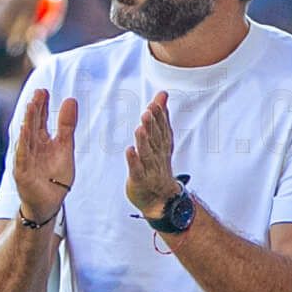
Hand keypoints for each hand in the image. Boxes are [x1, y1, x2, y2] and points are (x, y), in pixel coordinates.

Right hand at [13, 88, 76, 222]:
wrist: (49, 203)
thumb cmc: (55, 177)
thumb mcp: (65, 148)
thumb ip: (67, 126)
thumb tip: (70, 99)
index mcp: (41, 140)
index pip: (40, 119)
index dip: (42, 105)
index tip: (44, 90)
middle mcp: (31, 147)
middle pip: (33, 124)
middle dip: (35, 109)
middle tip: (39, 92)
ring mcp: (25, 159)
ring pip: (26, 137)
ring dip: (28, 121)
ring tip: (31, 105)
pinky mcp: (22, 172)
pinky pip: (22, 156)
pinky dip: (23, 143)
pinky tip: (25, 131)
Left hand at [125, 91, 179, 216]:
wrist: (161, 197)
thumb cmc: (158, 164)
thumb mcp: (161, 138)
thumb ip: (161, 116)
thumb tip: (162, 94)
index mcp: (162, 144)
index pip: (162, 128)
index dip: (159, 116)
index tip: (155, 103)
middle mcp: (158, 155)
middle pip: (155, 138)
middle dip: (152, 125)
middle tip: (148, 112)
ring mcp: (150, 168)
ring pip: (147, 153)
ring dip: (144, 141)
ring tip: (139, 128)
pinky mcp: (139, 180)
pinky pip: (137, 170)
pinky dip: (134, 161)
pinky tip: (129, 151)